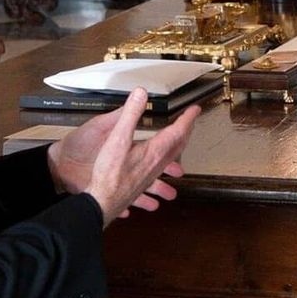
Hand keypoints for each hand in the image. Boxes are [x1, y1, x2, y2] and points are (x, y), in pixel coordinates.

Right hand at [47, 89, 200, 224]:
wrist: (101, 203)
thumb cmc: (108, 173)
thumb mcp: (116, 138)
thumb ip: (129, 115)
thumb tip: (140, 94)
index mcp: (154, 151)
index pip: (177, 131)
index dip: (187, 119)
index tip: (195, 110)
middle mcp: (156, 165)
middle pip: (177, 147)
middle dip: (185, 133)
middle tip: (190, 124)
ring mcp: (149, 178)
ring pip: (168, 164)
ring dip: (177, 156)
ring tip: (181, 153)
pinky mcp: (140, 188)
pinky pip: (156, 180)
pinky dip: (161, 177)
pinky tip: (158, 181)